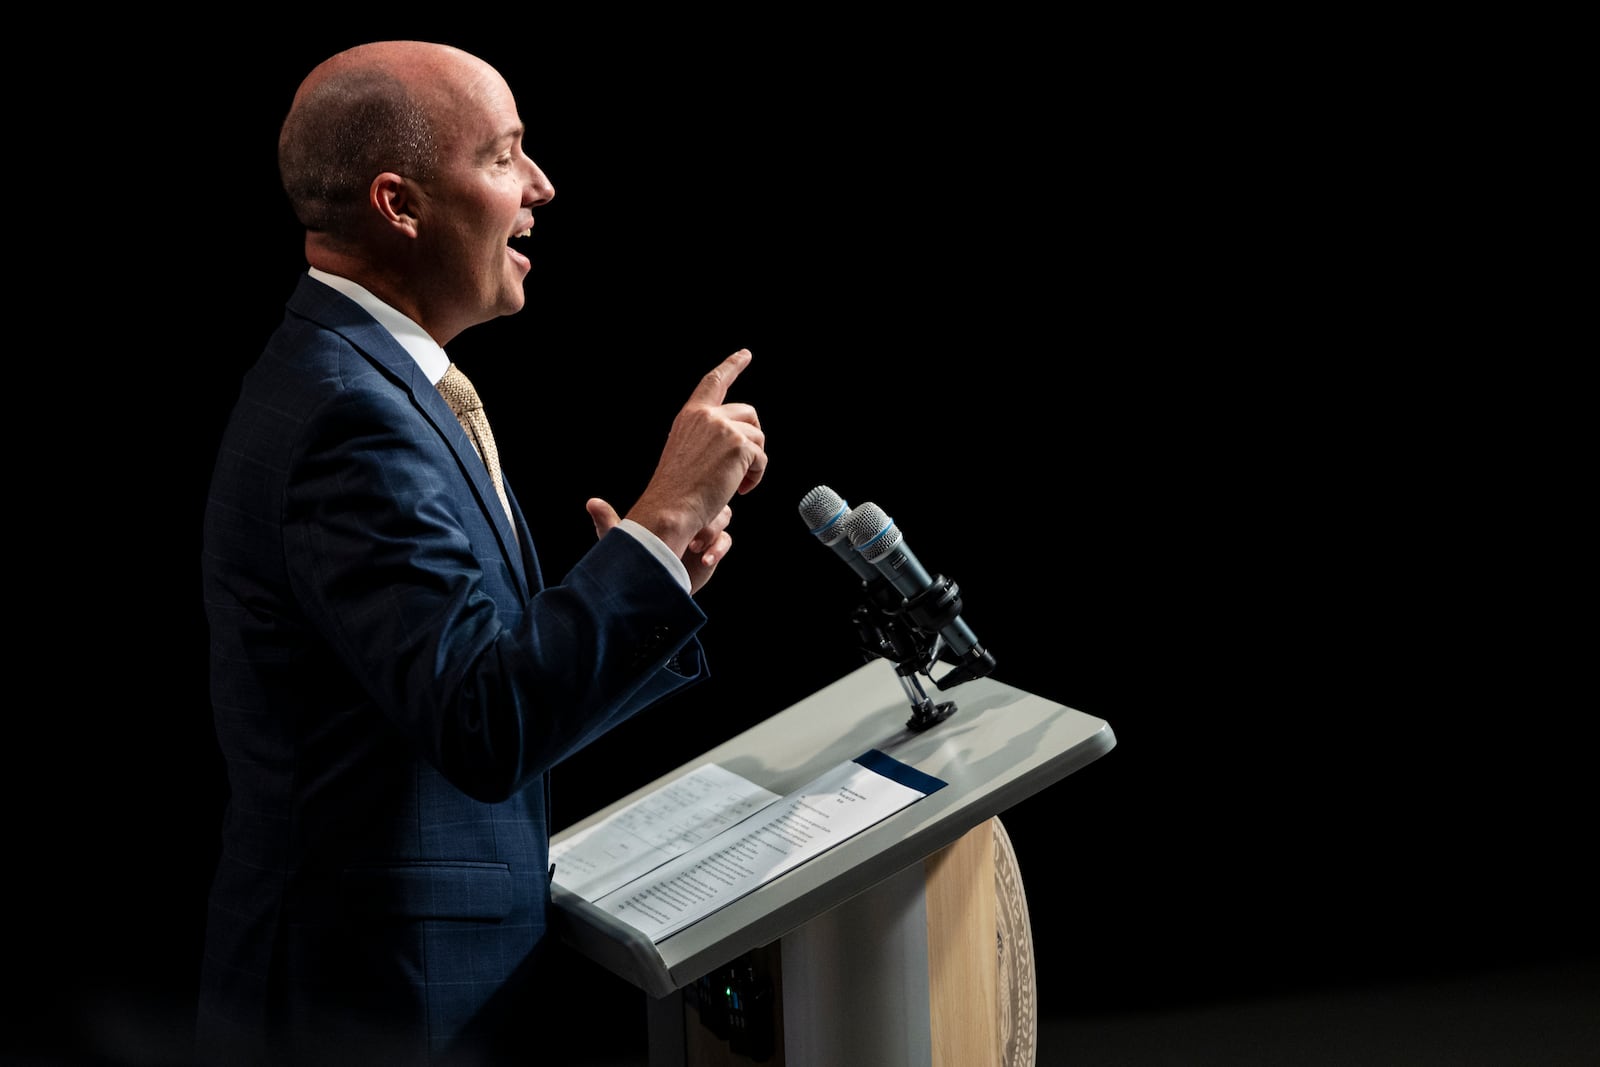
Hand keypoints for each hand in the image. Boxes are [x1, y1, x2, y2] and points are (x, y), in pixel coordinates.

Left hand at [585, 498, 731, 593]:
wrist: (649, 598)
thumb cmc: (632, 567)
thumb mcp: (621, 546)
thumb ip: (608, 523)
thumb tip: (591, 502)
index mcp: (667, 511)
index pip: (685, 491)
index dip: (687, 498)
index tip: (677, 516)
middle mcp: (685, 519)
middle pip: (708, 500)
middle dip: (705, 514)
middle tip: (689, 534)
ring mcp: (700, 535)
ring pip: (722, 518)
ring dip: (712, 530)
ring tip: (694, 548)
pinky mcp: (710, 553)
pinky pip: (726, 540)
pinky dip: (719, 548)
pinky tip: (704, 560)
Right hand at [624, 349, 765, 567]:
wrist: (670, 509)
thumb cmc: (676, 491)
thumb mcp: (686, 452)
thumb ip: (708, 437)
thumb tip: (739, 439)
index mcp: (691, 416)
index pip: (714, 383)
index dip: (731, 366)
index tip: (744, 355)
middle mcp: (707, 416)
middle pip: (749, 413)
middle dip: (753, 438)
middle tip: (744, 466)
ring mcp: (724, 428)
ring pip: (758, 438)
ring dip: (754, 462)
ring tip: (737, 483)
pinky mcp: (739, 445)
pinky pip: (762, 459)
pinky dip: (756, 477)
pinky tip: (740, 490)